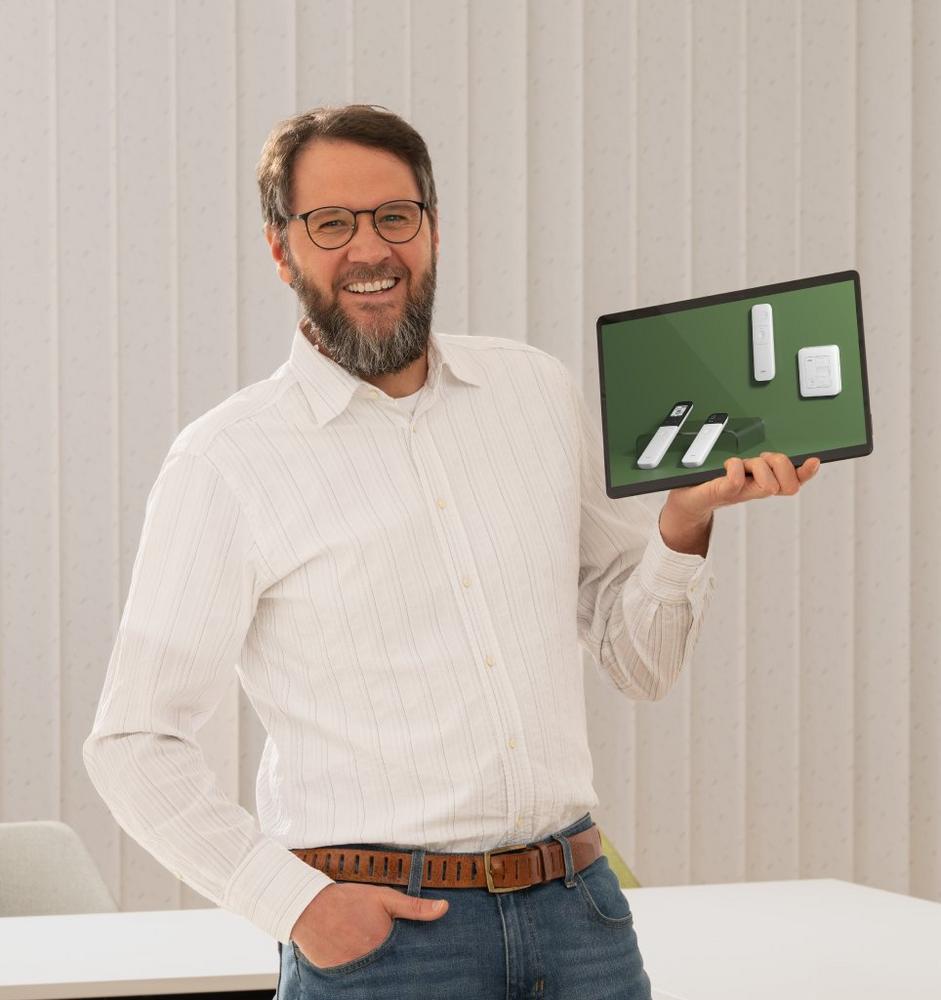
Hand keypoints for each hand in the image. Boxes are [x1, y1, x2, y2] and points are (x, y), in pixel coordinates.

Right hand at [290, 882, 447, 969]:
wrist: (309, 908)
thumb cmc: (349, 900)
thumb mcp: (384, 898)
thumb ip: (415, 906)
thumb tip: (445, 907)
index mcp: (385, 945)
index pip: (408, 962)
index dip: (415, 963)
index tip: (424, 966)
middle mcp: (371, 964)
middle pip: (392, 973)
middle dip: (396, 970)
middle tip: (397, 963)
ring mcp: (353, 973)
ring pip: (374, 979)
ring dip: (379, 973)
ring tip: (376, 960)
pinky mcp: (338, 978)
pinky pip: (354, 982)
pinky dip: (360, 975)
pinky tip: (361, 963)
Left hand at [665, 452, 821, 524]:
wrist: (683, 505)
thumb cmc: (710, 487)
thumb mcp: (742, 474)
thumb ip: (764, 466)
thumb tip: (791, 457)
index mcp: (759, 484)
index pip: (792, 481)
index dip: (805, 472)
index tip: (814, 461)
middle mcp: (753, 489)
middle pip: (787, 482)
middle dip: (782, 465)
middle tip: (764, 461)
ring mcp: (738, 491)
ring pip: (768, 482)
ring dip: (759, 467)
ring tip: (745, 465)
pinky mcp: (720, 492)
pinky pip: (736, 481)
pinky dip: (734, 469)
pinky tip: (726, 466)